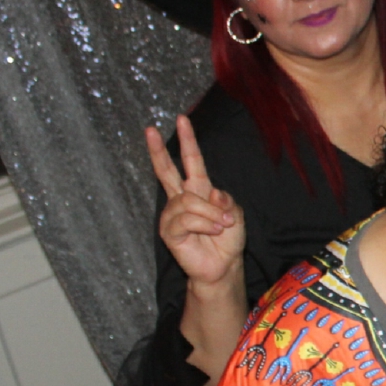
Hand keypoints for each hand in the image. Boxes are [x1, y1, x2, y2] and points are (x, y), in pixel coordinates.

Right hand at [148, 115, 244, 289]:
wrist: (223, 265)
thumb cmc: (228, 239)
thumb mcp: (235, 214)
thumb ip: (225, 200)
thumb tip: (211, 193)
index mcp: (198, 189)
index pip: (190, 161)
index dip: (187, 141)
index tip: (181, 120)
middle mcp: (182, 199)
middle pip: (166, 171)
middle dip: (158, 151)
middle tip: (150, 130)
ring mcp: (173, 215)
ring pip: (188, 201)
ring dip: (209, 213)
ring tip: (220, 225)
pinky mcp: (169, 231)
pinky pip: (185, 219)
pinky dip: (203, 224)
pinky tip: (212, 231)